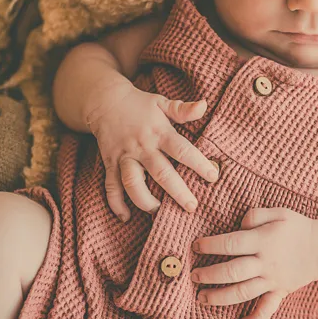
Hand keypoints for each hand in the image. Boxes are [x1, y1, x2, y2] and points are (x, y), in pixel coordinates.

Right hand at [87, 84, 219, 220]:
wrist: (104, 102)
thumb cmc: (140, 104)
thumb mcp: (162, 103)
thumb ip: (183, 109)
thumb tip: (204, 105)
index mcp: (159, 132)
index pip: (182, 150)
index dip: (199, 163)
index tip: (213, 176)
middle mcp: (142, 147)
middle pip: (160, 172)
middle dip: (177, 191)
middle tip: (192, 207)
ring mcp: (124, 157)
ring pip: (132, 183)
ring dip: (145, 200)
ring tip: (158, 212)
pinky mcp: (110, 164)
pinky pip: (111, 187)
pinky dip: (116, 203)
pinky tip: (126, 216)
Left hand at [191, 207, 317, 318]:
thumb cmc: (298, 228)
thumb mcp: (279, 212)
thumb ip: (255, 215)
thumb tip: (238, 225)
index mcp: (263, 241)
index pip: (231, 243)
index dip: (211, 245)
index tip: (195, 247)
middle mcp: (265, 262)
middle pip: (233, 271)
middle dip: (210, 275)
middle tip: (193, 276)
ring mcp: (272, 280)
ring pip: (243, 292)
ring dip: (221, 297)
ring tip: (202, 298)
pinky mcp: (280, 291)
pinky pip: (268, 308)